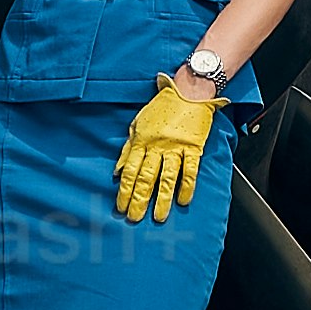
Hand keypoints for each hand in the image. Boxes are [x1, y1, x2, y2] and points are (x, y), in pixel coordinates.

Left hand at [114, 74, 219, 221]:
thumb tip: (117, 171)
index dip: (124, 191)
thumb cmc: (163, 107)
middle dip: (139, 200)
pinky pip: (190, 170)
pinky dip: (187, 186)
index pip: (129, 171)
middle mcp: (157, 146)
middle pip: (145, 178)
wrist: (188, 92)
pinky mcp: (193, 146)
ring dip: (161, 199)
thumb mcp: (138, 124)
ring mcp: (176, 147)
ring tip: (158, 217)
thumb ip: (127, 149)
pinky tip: (183, 201)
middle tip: (135, 218)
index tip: (121, 207)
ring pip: (166, 177)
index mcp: (141, 141)